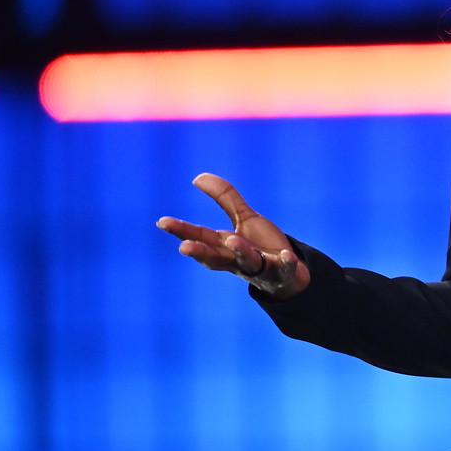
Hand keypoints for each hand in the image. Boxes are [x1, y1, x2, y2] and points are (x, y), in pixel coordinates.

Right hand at [156, 174, 309, 299]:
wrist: (288, 273)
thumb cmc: (259, 245)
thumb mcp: (244, 218)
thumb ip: (224, 198)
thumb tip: (198, 177)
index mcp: (224, 246)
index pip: (200, 237)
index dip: (182, 230)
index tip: (162, 221)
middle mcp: (238, 260)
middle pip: (216, 257)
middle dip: (200, 252)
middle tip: (184, 247)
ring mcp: (260, 268)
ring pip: (248, 261)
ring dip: (241, 252)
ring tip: (233, 241)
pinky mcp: (282, 273)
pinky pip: (284, 269)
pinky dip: (285, 264)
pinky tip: (286, 256)